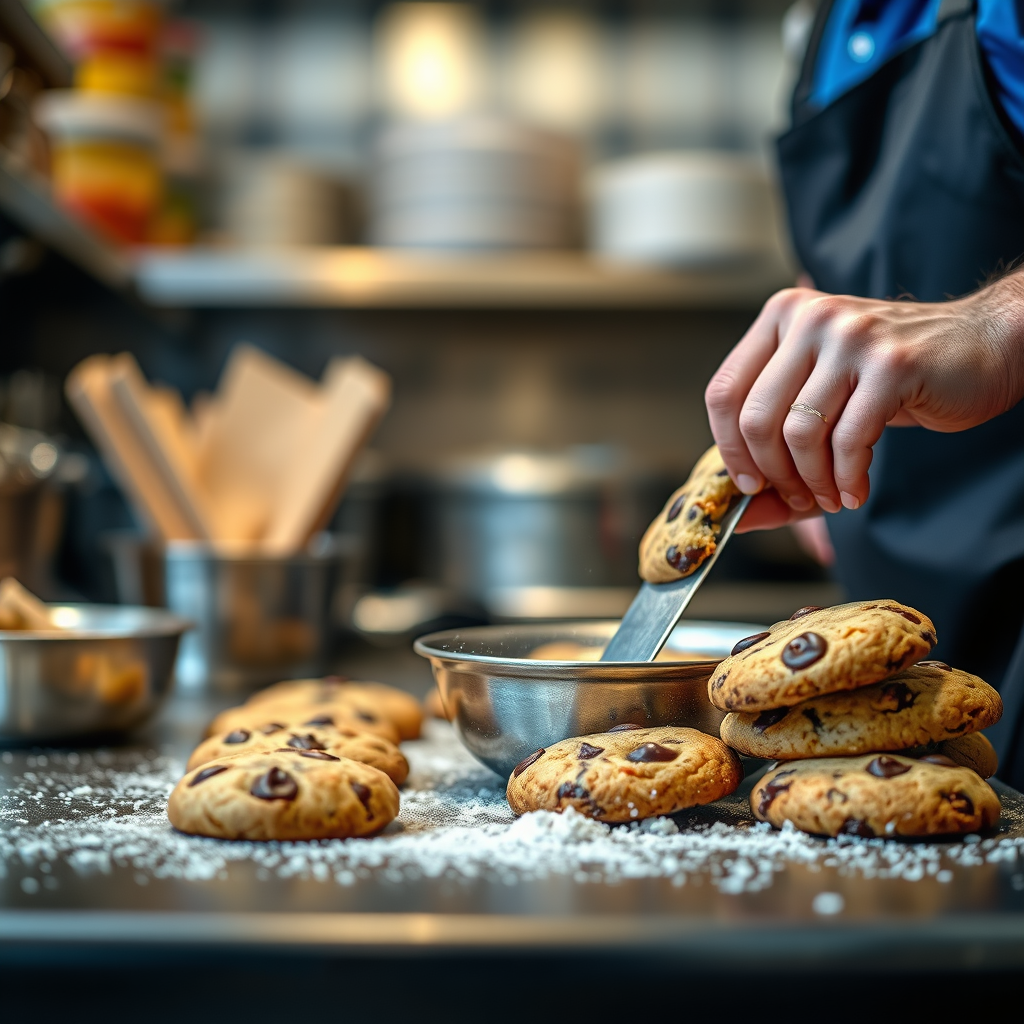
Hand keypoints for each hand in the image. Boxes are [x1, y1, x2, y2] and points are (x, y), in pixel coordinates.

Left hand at [706, 277, 1023, 531]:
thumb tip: (736, 517)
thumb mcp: (824, 399)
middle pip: (755, 418)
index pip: (724, 392)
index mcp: (781, 316)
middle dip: (771, 474)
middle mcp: (810, 318)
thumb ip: (775, 451)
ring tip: (829, 498)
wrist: (982, 345)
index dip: (727, 449)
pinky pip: (849, 440)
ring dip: (812, 482)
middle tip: (795, 499)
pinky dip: (847, 479)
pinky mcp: (892, 364)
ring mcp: (851, 337)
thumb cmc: (892, 377)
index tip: (747, 485)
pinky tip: (855, 491)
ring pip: (799, 433)